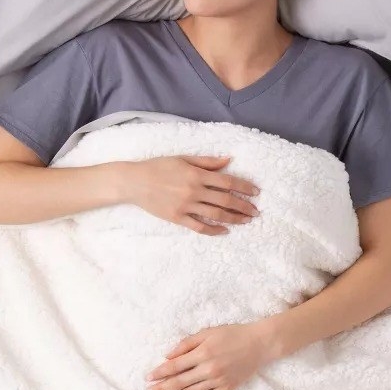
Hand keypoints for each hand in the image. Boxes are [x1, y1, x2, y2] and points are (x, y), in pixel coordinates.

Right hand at [123, 155, 259, 235]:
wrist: (135, 182)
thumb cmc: (159, 167)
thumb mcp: (183, 159)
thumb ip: (207, 161)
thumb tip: (228, 160)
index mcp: (196, 174)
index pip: (227, 181)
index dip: (244, 187)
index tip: (256, 192)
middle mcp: (194, 191)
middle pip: (225, 200)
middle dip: (243, 206)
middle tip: (256, 211)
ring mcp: (186, 206)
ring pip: (216, 215)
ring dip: (234, 218)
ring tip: (246, 221)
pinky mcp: (178, 218)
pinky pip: (199, 226)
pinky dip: (213, 230)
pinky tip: (224, 230)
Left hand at [146, 322, 272, 389]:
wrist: (259, 344)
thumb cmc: (232, 334)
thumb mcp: (207, 332)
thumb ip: (186, 344)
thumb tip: (167, 356)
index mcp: (203, 353)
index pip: (174, 366)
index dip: (159, 373)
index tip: (148, 378)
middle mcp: (209, 369)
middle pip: (179, 383)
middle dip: (162, 388)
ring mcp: (218, 381)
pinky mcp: (227, 388)